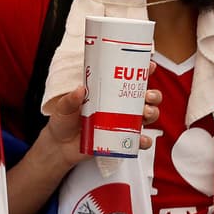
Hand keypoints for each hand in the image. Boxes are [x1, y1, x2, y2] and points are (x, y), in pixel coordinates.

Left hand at [41, 65, 162, 168]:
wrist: (60, 147)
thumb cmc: (63, 121)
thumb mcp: (63, 106)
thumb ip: (70, 99)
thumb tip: (80, 90)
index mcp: (108, 91)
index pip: (129, 77)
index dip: (144, 70)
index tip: (150, 66)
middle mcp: (119, 105)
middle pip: (145, 96)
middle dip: (153, 94)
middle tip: (147, 96)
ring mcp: (122, 122)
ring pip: (147, 116)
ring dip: (151, 113)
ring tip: (144, 114)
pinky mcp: (121, 140)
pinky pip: (138, 140)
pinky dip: (143, 140)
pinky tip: (141, 139)